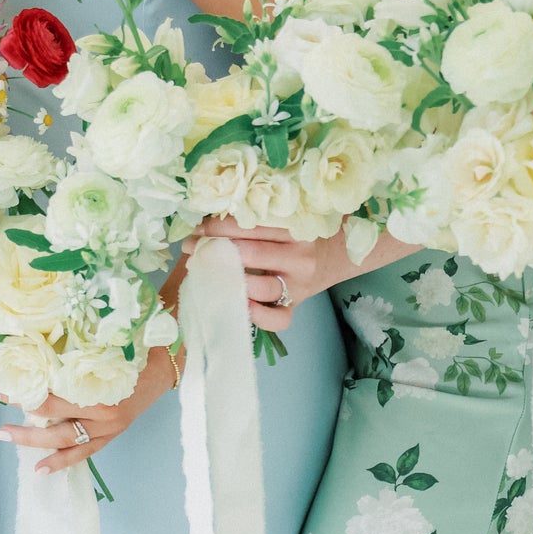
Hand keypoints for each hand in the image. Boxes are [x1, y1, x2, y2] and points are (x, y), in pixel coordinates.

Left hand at [0, 345, 175, 473]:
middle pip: (56, 426)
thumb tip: (31, 351)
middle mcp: (104, 415)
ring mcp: (108, 428)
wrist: (163, 365)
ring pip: (67, 443)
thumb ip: (70, 355)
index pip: (52, 398)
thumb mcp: (99, 348)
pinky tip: (42, 468)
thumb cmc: (131, 351)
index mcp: (99, 391)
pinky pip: (85, 452)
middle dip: (25, 429)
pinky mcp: (112, 435)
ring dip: (37, 444)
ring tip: (9, 441)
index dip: (24, 395)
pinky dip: (63, 460)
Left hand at [193, 218, 403, 333]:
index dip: (218, 227)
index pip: (250, 225)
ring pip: (261, 287)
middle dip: (214, 251)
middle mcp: (299, 256)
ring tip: (205, 274)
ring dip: (227, 282)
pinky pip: (278, 319)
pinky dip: (257, 316)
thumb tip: (209, 214)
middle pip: (250, 253)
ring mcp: (299, 284)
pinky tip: (238, 305)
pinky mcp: (297, 305)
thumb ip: (259, 216)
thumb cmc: (303, 231)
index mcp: (295, 228)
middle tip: (192, 248)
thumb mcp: (288, 216)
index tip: (198, 229)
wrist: (340, 253)